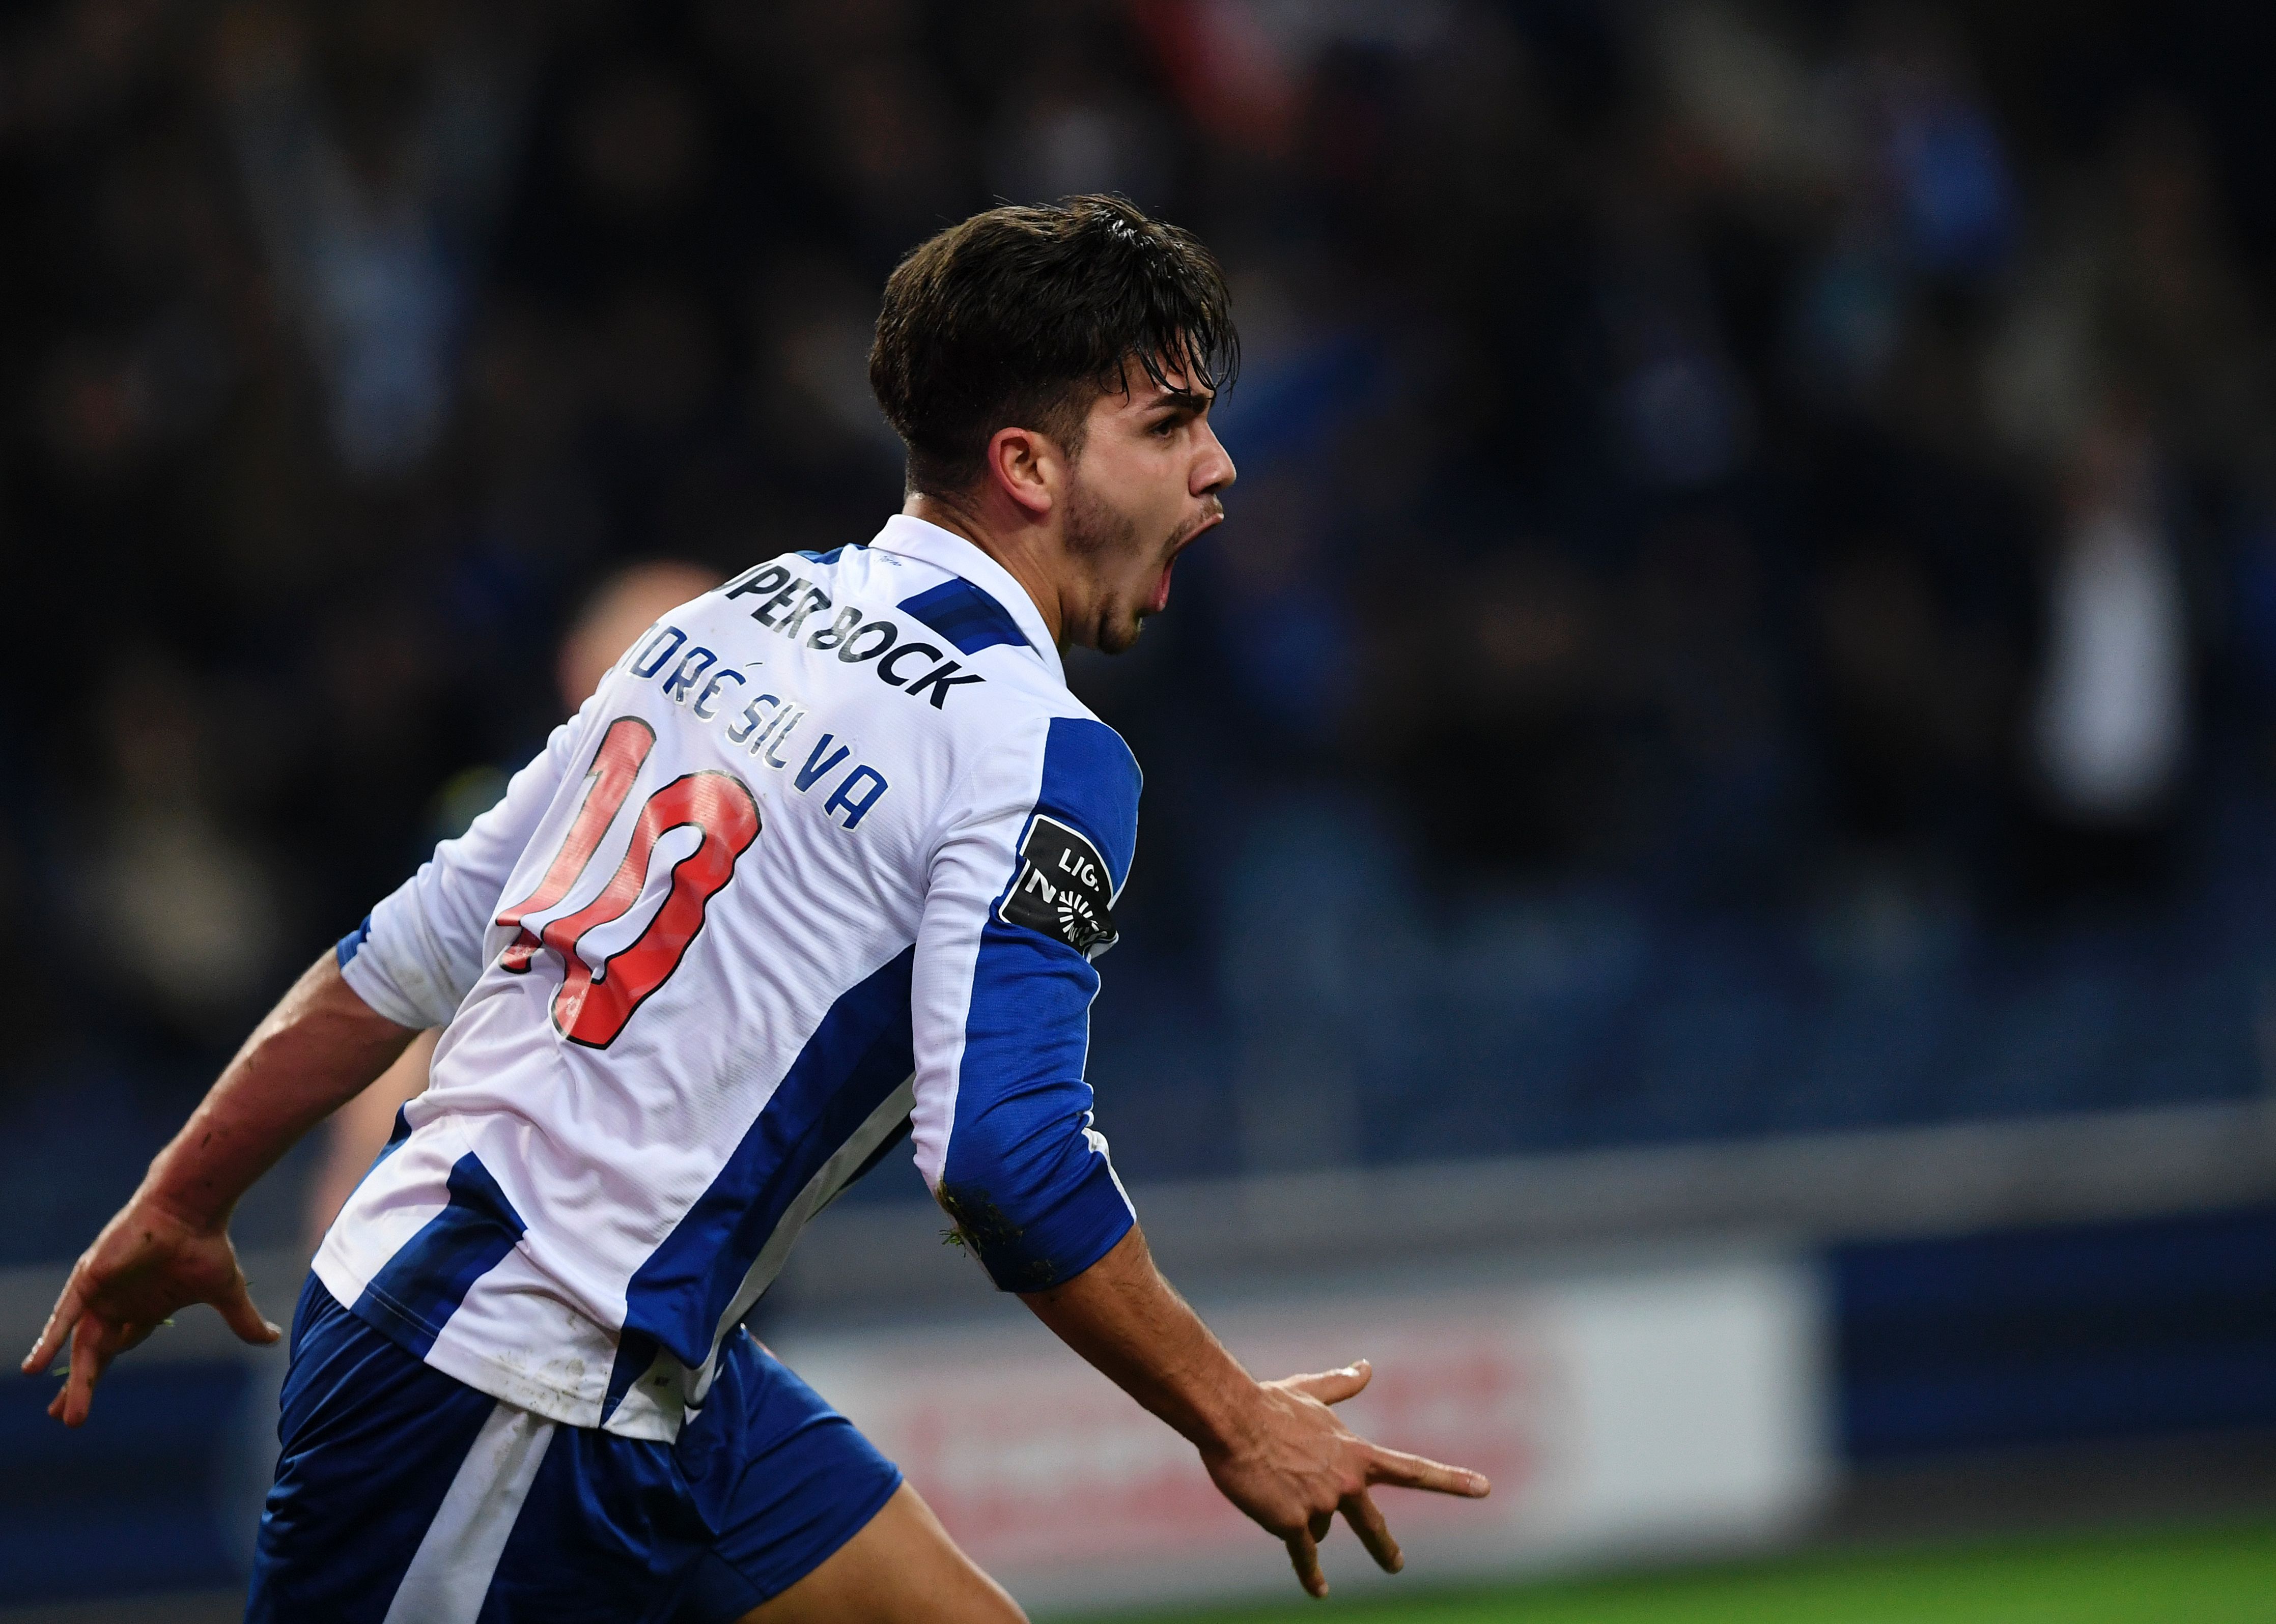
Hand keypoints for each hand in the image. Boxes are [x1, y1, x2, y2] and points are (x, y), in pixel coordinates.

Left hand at [20, 1193, 280, 1426]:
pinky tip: (33, 1369)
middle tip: (68, 1418)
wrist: (191, 1209)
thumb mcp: (227, 1292)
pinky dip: (49, 1341)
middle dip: (81, 1388)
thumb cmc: (207, 1245)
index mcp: (144, 1309)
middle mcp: (118, 1305)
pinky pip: (65, 1317)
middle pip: (95, 1355)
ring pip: (81, 1345)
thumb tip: (275, 1340)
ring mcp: (102, 1294)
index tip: (83, 1403)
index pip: (118, 1348)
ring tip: (62, 1414)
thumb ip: (244, 1321)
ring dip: (74, 1380)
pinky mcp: (89, 1280)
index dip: (101, 1375)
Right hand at [1201, 1360, 1488, 1598]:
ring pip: (1321, 1528)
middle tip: (1395, 1565)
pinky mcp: (1294, 1524)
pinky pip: (1304, 1555)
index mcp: (1357, 1454)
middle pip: (1373, 1524)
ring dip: (1302, 1518)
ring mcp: (1322, 1505)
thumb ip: (1341, 1386)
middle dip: (1384, 1548)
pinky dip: (1310, 1574)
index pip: (1413, 1471)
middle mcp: (1347, 1482)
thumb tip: (1366, 1367)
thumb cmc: (1269, 1402)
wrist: (1234, 1421)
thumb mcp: (1311, 1392)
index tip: (1484, 1488)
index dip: (1451, 1481)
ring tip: (1276, 1492)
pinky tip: (1318, 1588)